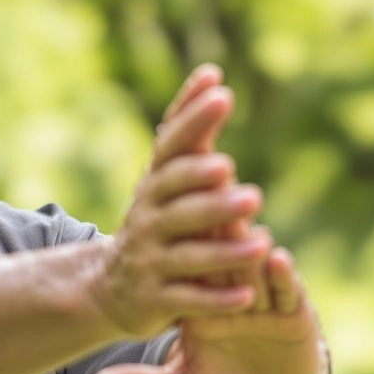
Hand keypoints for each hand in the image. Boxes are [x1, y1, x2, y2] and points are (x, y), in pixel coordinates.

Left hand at [93, 245, 328, 373]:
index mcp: (197, 304)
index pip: (182, 274)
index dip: (174, 252)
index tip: (160, 231)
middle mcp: (229, 293)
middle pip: (218, 258)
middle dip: (213, 234)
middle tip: (204, 207)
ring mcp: (263, 300)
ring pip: (252, 267)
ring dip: (247, 245)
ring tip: (241, 225)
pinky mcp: (294, 312)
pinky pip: (286, 291)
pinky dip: (281, 276)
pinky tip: (277, 259)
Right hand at [160, 63, 267, 309]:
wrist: (110, 287)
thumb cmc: (154, 223)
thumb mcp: (165, 180)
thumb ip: (188, 133)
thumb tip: (211, 74)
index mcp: (153, 187)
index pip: (171, 148)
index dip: (193, 120)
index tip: (222, 93)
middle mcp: (148, 221)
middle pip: (176, 202)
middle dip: (204, 187)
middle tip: (234, 172)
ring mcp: (150, 262)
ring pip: (187, 254)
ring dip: (223, 249)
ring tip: (262, 241)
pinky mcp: (156, 300)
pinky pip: (188, 300)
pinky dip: (216, 300)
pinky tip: (247, 296)